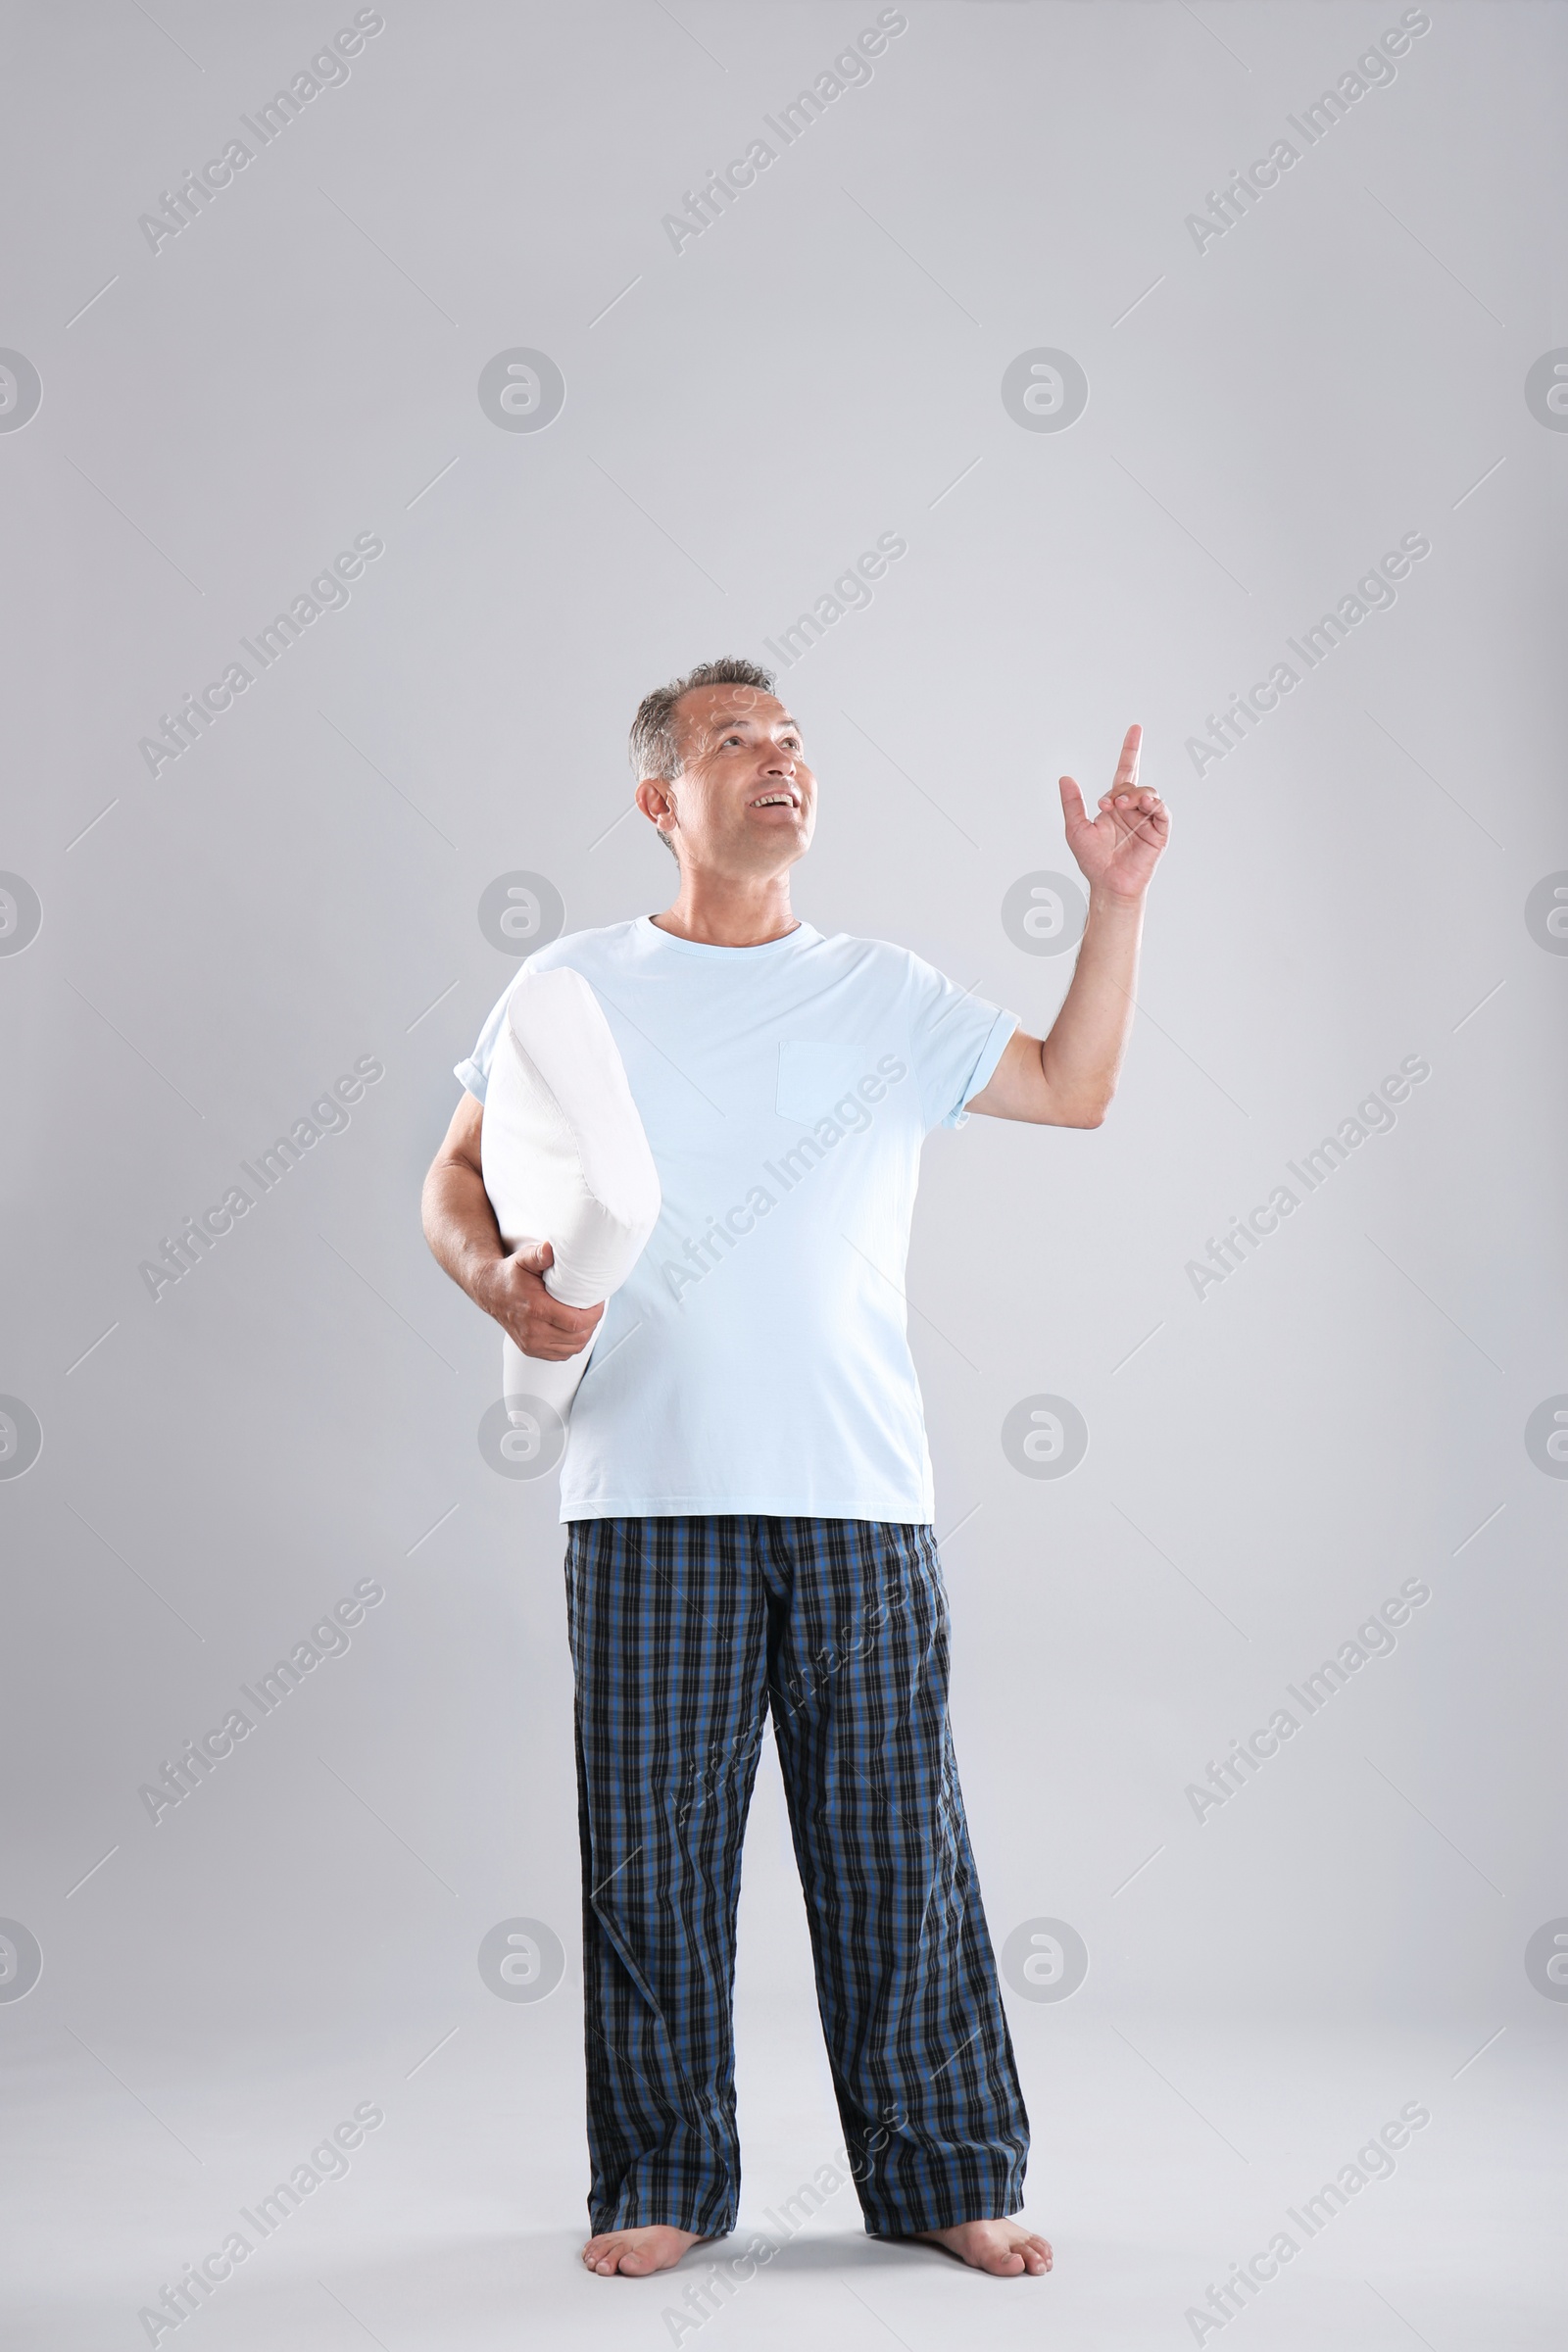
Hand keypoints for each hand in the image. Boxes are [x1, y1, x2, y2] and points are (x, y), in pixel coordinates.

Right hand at [476, 1239, 604, 1361]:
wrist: (489, 1291)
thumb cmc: (510, 1275)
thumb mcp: (524, 1259)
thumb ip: (539, 1254)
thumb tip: (551, 1248)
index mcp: (536, 1309)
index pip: (576, 1322)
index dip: (594, 1314)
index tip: (598, 1303)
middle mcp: (533, 1331)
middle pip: (578, 1337)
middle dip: (592, 1323)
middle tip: (594, 1308)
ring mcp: (532, 1344)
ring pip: (573, 1348)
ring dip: (585, 1334)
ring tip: (585, 1318)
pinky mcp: (531, 1350)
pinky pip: (562, 1355)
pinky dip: (572, 1344)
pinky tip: (573, 1330)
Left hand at [1060, 724, 1169, 904]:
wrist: (1108, 885)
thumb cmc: (1093, 861)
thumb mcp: (1076, 829)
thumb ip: (1072, 804)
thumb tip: (1065, 778)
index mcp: (1116, 805)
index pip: (1125, 771)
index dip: (1130, 750)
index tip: (1135, 729)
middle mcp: (1134, 808)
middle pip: (1133, 783)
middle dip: (1121, 788)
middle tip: (1108, 804)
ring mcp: (1148, 819)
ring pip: (1148, 793)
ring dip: (1134, 795)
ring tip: (1121, 806)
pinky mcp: (1159, 832)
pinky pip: (1162, 811)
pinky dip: (1155, 804)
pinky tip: (1144, 804)